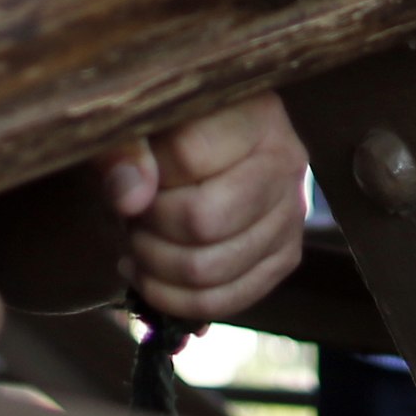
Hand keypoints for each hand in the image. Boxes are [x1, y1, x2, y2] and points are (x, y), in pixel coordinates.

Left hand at [100, 93, 308, 323]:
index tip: (132, 174)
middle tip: (132, 217)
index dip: (146, 176)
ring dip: (155, 267)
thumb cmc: (160, 134)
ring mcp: (292, 213)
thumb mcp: (131, 127)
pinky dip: (175, 299)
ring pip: (210, 269)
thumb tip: (131, 199)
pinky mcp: (285, 256)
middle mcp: (286, 160)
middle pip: (204, 221)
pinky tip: (151, 275)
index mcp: (254, 113)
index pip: (189, 156)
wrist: (195, 151)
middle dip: (149, 229)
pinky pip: (226, 302)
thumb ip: (123, 150)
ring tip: (138, 244)